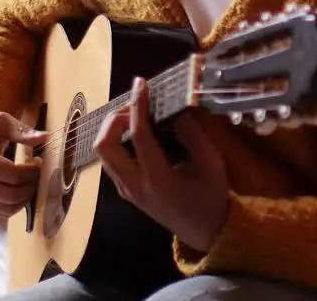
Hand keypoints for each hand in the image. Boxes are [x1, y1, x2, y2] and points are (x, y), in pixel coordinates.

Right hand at [0, 111, 47, 216]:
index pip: (14, 176)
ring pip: (7, 208)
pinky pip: (0, 212)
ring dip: (25, 198)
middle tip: (36, 174)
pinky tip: (19, 188)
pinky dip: (15, 204)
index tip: (38, 161)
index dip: (32, 171)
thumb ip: (23, 132)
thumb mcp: (2, 122)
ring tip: (30, 182)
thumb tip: (47, 137)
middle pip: (12, 195)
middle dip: (31, 186)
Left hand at [94, 77, 228, 251]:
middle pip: (104, 145)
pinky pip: (112, 161)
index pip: (139, 136)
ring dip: (114, 129)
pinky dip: (118, 140)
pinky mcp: (126, 191)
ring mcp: (127, 191)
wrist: (205, 232)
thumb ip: (195, 137)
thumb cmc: (211, 199)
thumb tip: (178, 112)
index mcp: (158, 180)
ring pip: (103, 153)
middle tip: (136, 105)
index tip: (141, 83)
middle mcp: (135, 186)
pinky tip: (137, 132)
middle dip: (115, 118)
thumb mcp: (212, 166)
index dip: (138, 105)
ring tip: (136, 115)